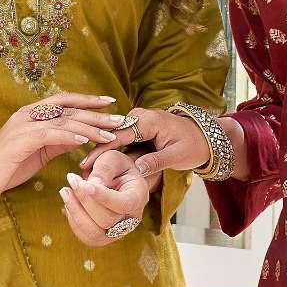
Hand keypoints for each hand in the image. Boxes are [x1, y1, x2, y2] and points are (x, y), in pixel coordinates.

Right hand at [0, 93, 133, 197]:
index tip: (110, 103)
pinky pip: (50, 134)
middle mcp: (28, 114)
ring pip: (63, 121)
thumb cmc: (10, 164)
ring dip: (89, 128)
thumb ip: (58, 140)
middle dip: (96, 114)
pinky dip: (69, 136)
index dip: (88, 100)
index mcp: (32, 113)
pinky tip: (85, 141)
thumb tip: (82, 136)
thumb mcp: (39, 150)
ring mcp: (24, 125)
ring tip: (110, 135)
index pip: (64, 100)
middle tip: (120, 120)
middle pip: (69, 109)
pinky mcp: (21, 141)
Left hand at [60, 148, 151, 246]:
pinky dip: (74, 220)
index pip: (123, 204)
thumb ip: (104, 169)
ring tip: (65, 190)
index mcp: (139, 196)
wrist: (117, 179)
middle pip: (107, 219)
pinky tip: (70, 203)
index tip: (85, 184)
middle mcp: (132, 218)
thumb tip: (92, 185)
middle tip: (71, 178)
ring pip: (95, 233)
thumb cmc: (116, 167)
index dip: (103, 197)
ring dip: (75, 211)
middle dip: (84, 199)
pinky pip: (87, 237)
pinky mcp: (104, 237)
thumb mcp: (113, 159)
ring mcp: (119, 231)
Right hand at [78, 104, 211, 189]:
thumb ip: (156, 161)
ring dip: (102, 151)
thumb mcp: (178, 155)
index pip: (119, 136)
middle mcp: (140, 116)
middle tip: (81, 169)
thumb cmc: (195, 145)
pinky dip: (111, 149)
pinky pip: (121, 138)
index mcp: (148, 120)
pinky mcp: (139, 127)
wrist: (206, 136)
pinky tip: (99, 163)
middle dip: (97, 151)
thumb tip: (137, 170)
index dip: (102, 151)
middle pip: (112, 134)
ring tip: (85, 168)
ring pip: (114, 136)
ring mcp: (138, 120)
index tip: (87, 165)